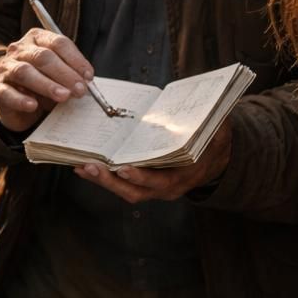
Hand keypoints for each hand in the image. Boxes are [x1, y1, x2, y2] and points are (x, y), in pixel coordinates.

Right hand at [0, 28, 96, 131]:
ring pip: (24, 72)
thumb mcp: (59, 76)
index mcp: (37, 39)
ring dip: (46, 85)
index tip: (89, 76)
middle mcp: (19, 50)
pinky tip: (32, 105)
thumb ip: (71, 76)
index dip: (75, 59)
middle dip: (64, 73)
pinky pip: (7, 92)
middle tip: (80, 90)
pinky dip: (20, 99)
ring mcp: (6, 68)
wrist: (15, 101)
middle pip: (42, 57)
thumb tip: (86, 84)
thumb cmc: (42, 83)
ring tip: (63, 96)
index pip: (58, 43)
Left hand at [74, 117, 233, 201]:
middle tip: (90, 166)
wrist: (215, 159)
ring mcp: (153, 188)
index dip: (142, 176)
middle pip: (135, 191)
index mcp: (184, 176)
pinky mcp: (143, 183)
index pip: (160, 181)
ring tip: (81, 166)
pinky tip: (84, 165)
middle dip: (111, 180)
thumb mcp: (216, 130)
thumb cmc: (212, 141)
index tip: (124, 167)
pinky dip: (104, 176)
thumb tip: (204, 106)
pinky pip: (121, 184)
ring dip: (102, 180)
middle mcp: (166, 188)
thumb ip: (208, 122)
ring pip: (125, 190)